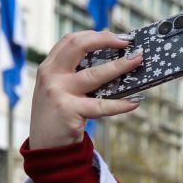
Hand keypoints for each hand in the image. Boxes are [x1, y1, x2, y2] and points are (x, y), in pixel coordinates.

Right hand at [29, 30, 143, 149]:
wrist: (45, 146)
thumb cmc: (60, 116)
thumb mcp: (61, 90)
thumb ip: (76, 75)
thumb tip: (115, 64)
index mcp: (49, 67)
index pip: (71, 40)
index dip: (95, 35)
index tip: (116, 37)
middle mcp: (51, 76)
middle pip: (78, 46)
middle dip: (105, 39)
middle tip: (127, 43)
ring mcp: (58, 92)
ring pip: (94, 75)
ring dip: (120, 66)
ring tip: (137, 61)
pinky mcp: (68, 111)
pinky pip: (101, 106)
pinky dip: (120, 104)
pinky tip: (134, 102)